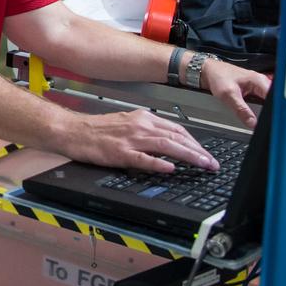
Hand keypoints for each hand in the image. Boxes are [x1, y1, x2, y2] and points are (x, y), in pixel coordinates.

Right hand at [62, 109, 219, 173]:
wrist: (73, 130)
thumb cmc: (97, 129)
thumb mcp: (126, 122)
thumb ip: (147, 130)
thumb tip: (168, 141)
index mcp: (143, 117)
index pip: (177, 128)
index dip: (195, 141)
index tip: (206, 152)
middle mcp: (140, 125)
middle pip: (176, 136)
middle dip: (199, 150)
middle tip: (212, 162)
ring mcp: (130, 139)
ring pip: (166, 145)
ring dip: (188, 156)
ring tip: (203, 165)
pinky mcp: (120, 152)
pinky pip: (143, 159)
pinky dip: (159, 163)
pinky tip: (171, 168)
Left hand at [201, 59, 268, 128]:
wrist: (209, 72)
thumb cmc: (218, 77)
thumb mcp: (228, 95)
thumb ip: (241, 110)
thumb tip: (252, 123)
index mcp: (259, 80)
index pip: (275, 97)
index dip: (276, 110)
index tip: (273, 120)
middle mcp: (261, 83)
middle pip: (274, 100)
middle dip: (272, 111)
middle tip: (269, 122)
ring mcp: (258, 87)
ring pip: (269, 102)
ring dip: (267, 110)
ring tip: (264, 119)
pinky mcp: (254, 91)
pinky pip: (261, 102)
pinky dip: (260, 108)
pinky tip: (258, 114)